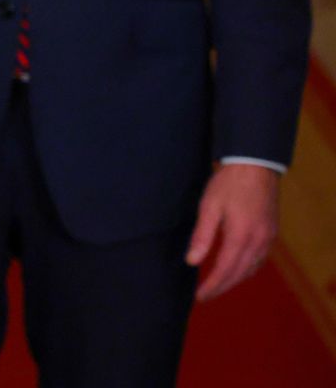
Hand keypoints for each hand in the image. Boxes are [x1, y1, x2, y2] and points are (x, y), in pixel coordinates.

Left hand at [186, 163, 280, 299]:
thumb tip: (192, 262)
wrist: (255, 166)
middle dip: (222, 286)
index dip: (212, 285)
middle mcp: (258, 241)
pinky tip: (237, 268)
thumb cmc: (228, 184)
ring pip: (251, 268)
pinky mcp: (271, 233)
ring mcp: (268, 238)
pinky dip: (247, 269)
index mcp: (241, 236)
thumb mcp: (209, 207)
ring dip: (234, 279)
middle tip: (206, 296)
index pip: (225, 270)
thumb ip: (202, 236)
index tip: (200, 297)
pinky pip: (260, 259)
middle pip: (239, 273)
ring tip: (217, 285)